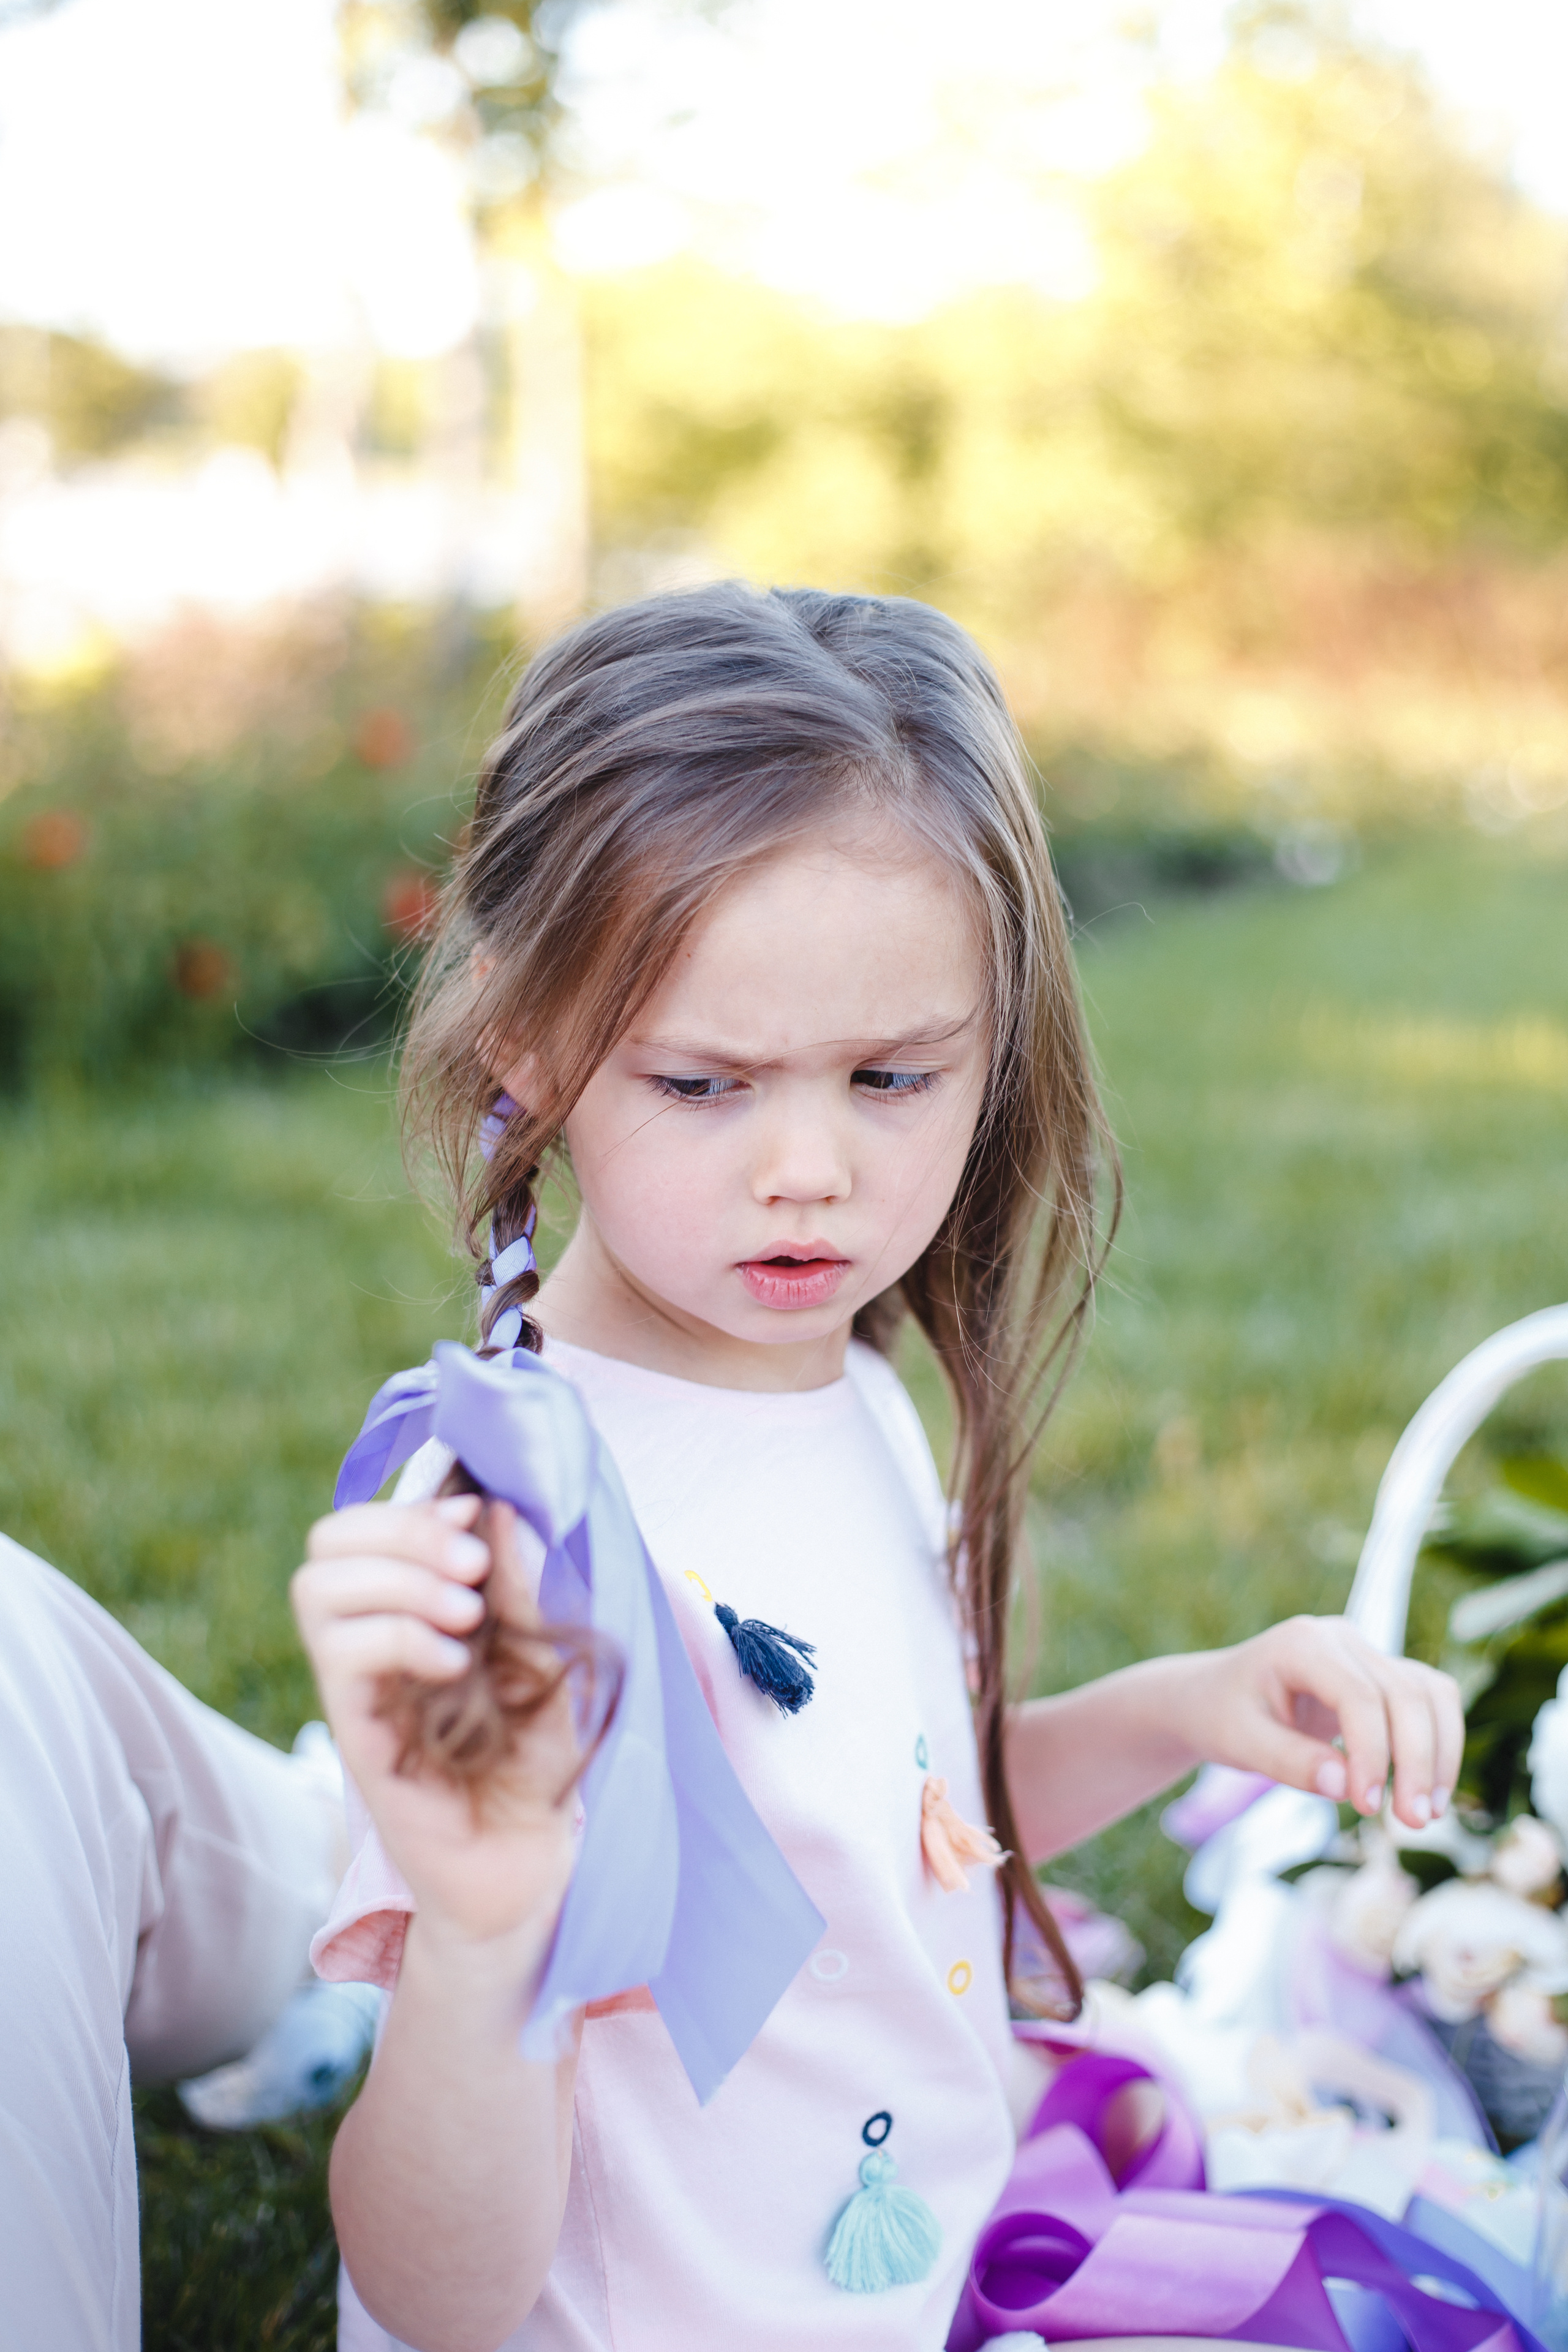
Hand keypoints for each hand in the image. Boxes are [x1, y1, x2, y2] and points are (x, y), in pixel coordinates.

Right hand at [292, 1495, 579, 1947]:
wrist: (532, 1861)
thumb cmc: (542, 1755)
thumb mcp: (550, 1652)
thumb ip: (526, 1584)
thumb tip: (505, 1508)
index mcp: (415, 1604)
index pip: (370, 1522)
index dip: (416, 1503)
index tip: (479, 1515)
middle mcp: (374, 1636)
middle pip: (328, 1542)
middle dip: (400, 1529)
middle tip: (471, 1563)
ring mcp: (359, 1684)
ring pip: (318, 1588)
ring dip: (399, 1579)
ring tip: (466, 1615)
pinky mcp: (356, 1732)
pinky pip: (344, 1656)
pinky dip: (400, 1637)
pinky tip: (454, 1665)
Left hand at [1170, 1615, 1463, 1830]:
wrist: (1215, 1696)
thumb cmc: (1222, 1716)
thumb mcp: (1240, 1743)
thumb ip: (1289, 1762)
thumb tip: (1345, 1788)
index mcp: (1302, 1644)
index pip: (1358, 1696)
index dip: (1372, 1753)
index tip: (1366, 1806)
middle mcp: (1342, 1638)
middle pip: (1403, 1694)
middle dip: (1416, 1761)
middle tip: (1412, 1823)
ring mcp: (1366, 1651)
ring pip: (1429, 1694)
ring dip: (1438, 1754)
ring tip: (1428, 1813)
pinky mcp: (1382, 1673)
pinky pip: (1429, 1700)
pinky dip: (1439, 1743)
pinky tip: (1429, 1790)